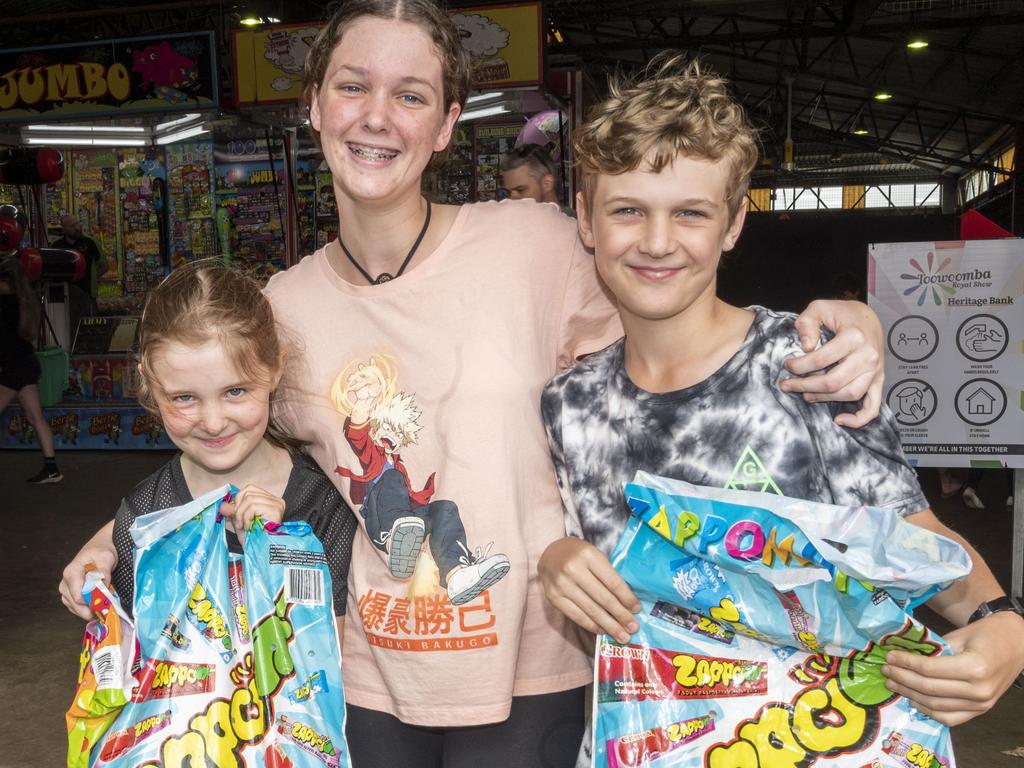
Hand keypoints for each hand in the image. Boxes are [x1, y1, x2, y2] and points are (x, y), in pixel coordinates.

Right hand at [59, 528, 116, 620]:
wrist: (99, 547)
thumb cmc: (101, 551)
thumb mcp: (106, 557)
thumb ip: (103, 571)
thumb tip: (102, 585)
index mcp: (71, 573)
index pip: (78, 597)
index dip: (92, 603)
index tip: (106, 603)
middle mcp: (65, 583)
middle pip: (76, 605)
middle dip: (92, 609)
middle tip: (107, 609)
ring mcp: (66, 590)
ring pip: (76, 608)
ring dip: (90, 610)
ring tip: (104, 606)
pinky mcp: (70, 595)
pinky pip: (77, 608)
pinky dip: (88, 609)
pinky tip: (98, 605)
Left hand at [221, 485, 285, 545]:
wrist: (263, 553)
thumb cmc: (256, 540)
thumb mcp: (241, 523)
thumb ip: (233, 512)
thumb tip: (222, 505)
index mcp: (269, 500)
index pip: (250, 489)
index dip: (238, 500)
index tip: (236, 515)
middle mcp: (276, 500)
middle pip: (248, 493)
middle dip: (238, 509)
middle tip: (239, 524)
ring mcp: (277, 504)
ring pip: (249, 499)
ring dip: (241, 515)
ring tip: (244, 527)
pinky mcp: (275, 510)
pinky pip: (252, 507)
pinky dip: (246, 517)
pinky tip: (249, 527)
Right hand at [538, 536, 640, 643]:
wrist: (550, 554)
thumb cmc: (579, 554)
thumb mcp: (595, 555)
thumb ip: (608, 574)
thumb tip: (627, 603)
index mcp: (588, 555)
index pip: (612, 581)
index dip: (626, 598)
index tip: (637, 609)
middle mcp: (573, 569)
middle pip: (603, 598)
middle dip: (621, 615)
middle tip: (633, 628)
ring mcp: (561, 584)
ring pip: (591, 610)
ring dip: (609, 625)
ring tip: (622, 636)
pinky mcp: (553, 597)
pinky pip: (576, 615)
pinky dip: (591, 625)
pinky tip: (602, 630)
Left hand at [781, 299, 883, 427]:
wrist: (868, 318)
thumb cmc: (841, 313)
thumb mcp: (819, 308)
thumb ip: (807, 323)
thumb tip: (806, 347)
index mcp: (854, 337)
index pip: (820, 359)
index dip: (798, 366)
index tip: (787, 365)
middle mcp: (868, 355)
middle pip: (833, 381)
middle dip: (805, 386)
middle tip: (787, 384)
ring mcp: (876, 370)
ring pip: (849, 394)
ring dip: (823, 399)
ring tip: (804, 394)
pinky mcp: (879, 380)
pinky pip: (873, 406)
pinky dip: (859, 419)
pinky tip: (839, 420)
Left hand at [882, 611, 1023, 725]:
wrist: (1016, 645)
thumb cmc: (986, 635)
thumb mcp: (959, 635)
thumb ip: (934, 649)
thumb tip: (902, 654)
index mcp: (974, 667)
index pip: (930, 669)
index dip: (906, 664)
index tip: (889, 657)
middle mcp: (979, 690)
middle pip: (930, 689)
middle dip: (902, 679)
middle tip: (885, 671)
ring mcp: (981, 704)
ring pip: (936, 705)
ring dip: (910, 695)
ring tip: (893, 684)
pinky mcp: (981, 711)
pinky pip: (950, 718)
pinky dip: (929, 711)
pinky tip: (913, 699)